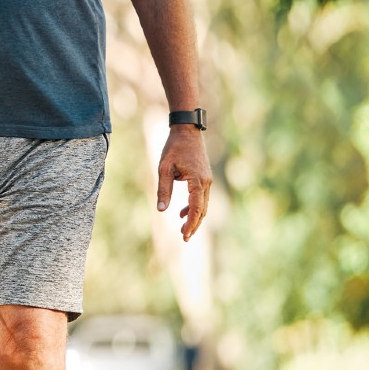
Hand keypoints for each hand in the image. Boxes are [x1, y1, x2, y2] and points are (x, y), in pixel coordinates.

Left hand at [156, 126, 210, 240]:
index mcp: (198, 181)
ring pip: (203, 205)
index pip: (196, 208)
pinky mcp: (204, 178)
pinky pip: (201, 197)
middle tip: (184, 238)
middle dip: (193, 225)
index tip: (184, 236)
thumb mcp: (164, 168)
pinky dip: (193, 207)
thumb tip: (161, 209)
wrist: (187, 131)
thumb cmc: (174, 148)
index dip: (190, 223)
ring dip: (194, 217)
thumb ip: (163, 189)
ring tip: (182, 230)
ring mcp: (207, 180)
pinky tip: (181, 213)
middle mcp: (206, 182)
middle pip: (202, 210)